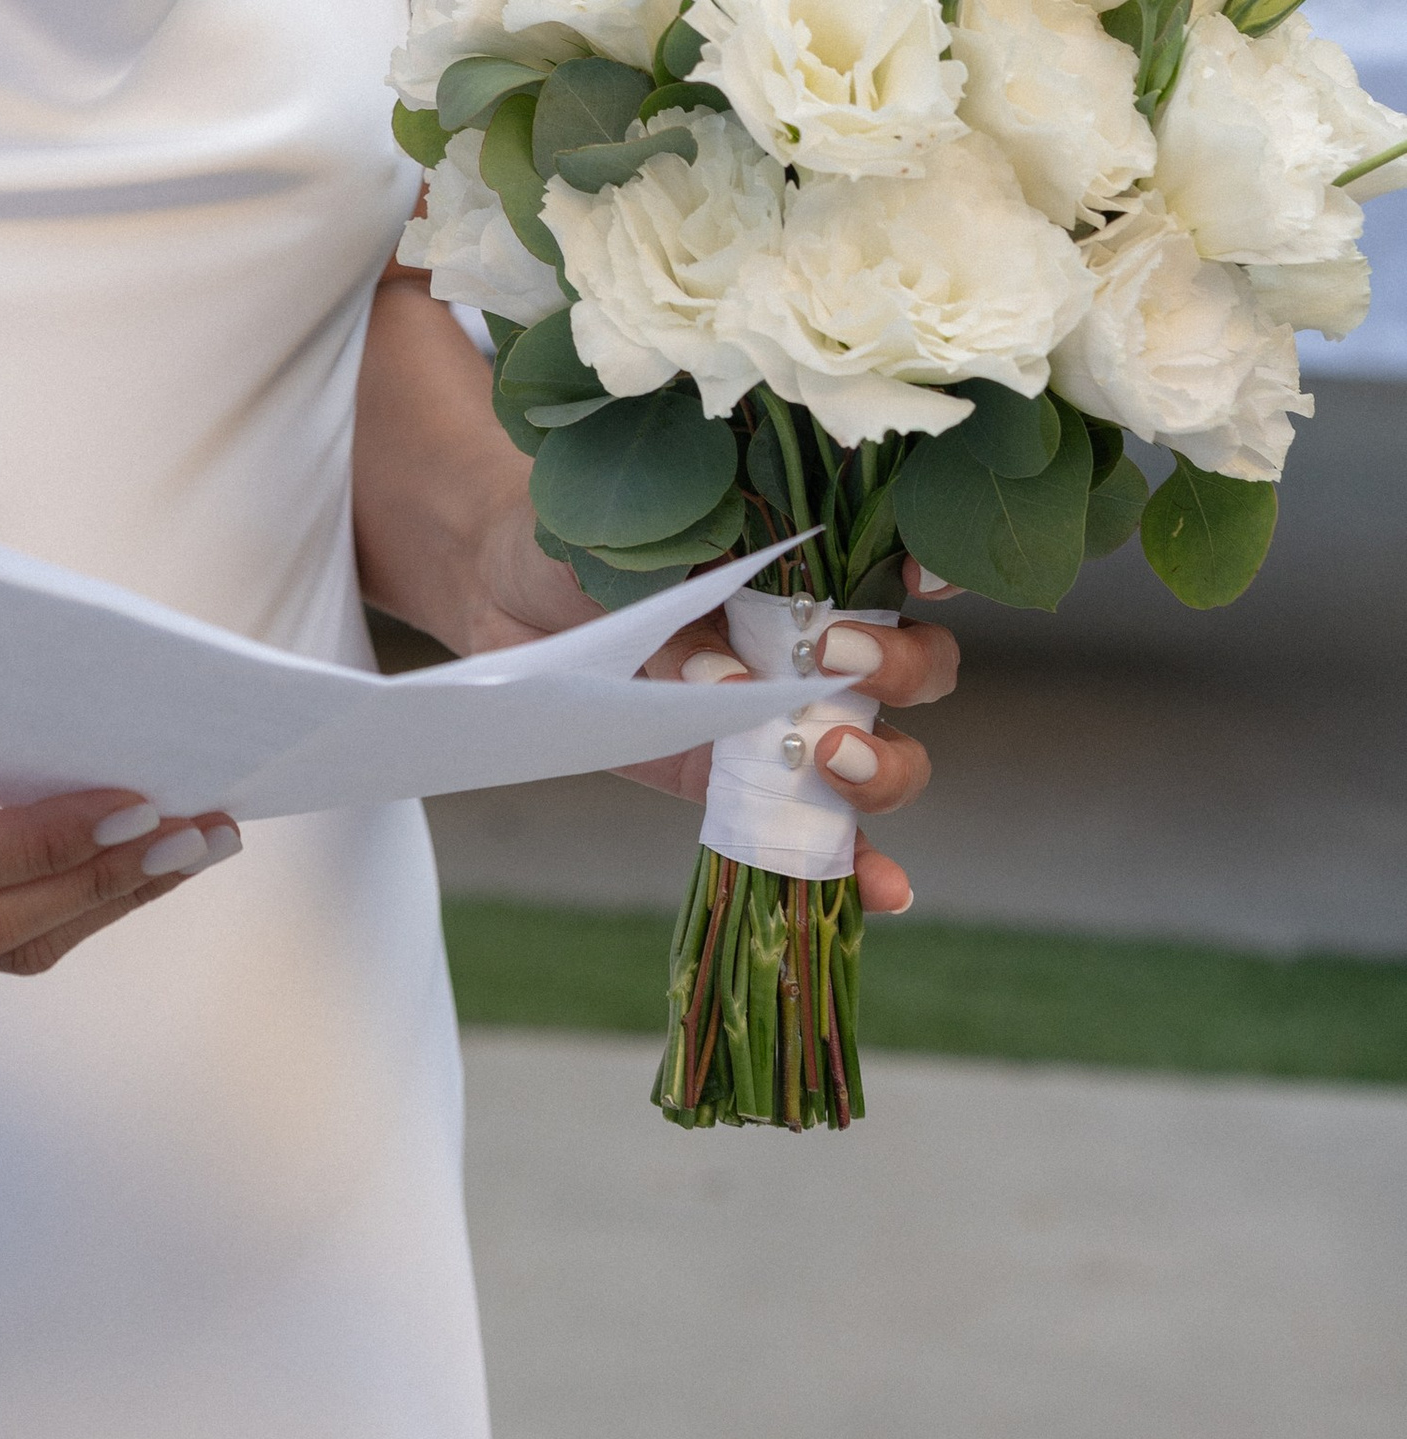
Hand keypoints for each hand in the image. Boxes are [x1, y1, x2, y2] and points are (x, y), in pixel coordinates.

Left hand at [459, 495, 960, 917]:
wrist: (509, 601)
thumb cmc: (575, 550)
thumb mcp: (618, 561)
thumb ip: (680, 617)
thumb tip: (731, 683)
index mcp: (798, 559)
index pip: (898, 558)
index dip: (929, 567)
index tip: (913, 577)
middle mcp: (815, 638)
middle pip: (917, 662)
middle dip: (901, 667)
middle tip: (831, 661)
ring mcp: (790, 718)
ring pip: (890, 749)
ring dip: (887, 766)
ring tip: (830, 762)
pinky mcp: (752, 785)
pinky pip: (823, 832)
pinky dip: (862, 864)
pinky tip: (885, 889)